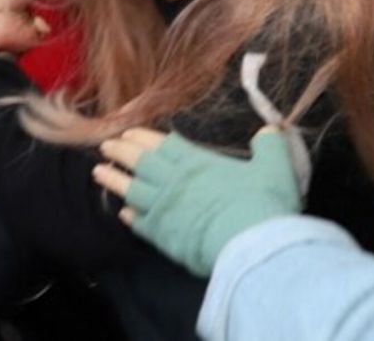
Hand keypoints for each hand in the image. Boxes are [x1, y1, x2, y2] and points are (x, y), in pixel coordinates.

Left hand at [93, 127, 302, 277]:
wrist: (249, 244)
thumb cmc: (261, 202)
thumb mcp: (275, 167)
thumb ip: (270, 145)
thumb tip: (270, 130)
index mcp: (198, 161)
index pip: (164, 143)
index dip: (144, 136)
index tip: (129, 132)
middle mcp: (175, 181)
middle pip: (141, 161)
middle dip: (121, 151)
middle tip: (105, 146)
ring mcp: (165, 208)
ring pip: (132, 189)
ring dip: (114, 180)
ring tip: (98, 173)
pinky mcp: (163, 236)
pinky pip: (140, 223)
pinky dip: (130, 217)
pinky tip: (124, 214)